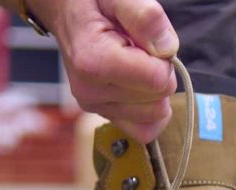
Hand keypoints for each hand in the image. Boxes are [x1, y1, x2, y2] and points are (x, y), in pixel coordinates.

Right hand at [30, 0, 179, 142]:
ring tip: (135, 62)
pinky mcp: (102, 113)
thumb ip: (145, 17)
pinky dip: (150, 110)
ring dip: (154, 89)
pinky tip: (140, 87)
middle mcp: (90, 90)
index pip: (158, 80)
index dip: (164, 58)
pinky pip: (143, 130)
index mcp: (94, 61)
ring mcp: (94, 105)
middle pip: (159, 99)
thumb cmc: (94, 1)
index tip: (147, 40)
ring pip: (155, 115)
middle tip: (139, 49)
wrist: (67, 11)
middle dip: (159, 72)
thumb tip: (167, 49)